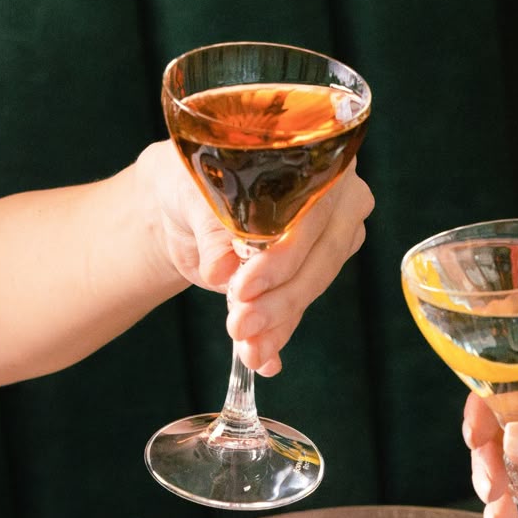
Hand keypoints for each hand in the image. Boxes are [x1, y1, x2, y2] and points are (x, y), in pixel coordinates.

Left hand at [139, 142, 372, 374]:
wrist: (182, 203)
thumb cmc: (192, 177)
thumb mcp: (193, 191)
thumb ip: (212, 228)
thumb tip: (221, 269)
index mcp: (316, 158)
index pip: (310, 214)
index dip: (281, 256)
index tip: (243, 286)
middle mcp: (335, 197)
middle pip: (319, 258)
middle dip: (279, 300)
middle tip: (240, 326)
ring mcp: (330, 237)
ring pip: (310, 287)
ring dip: (278, 324)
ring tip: (246, 349)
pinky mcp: (310, 272)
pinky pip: (300, 307)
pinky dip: (278, 335)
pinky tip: (263, 359)